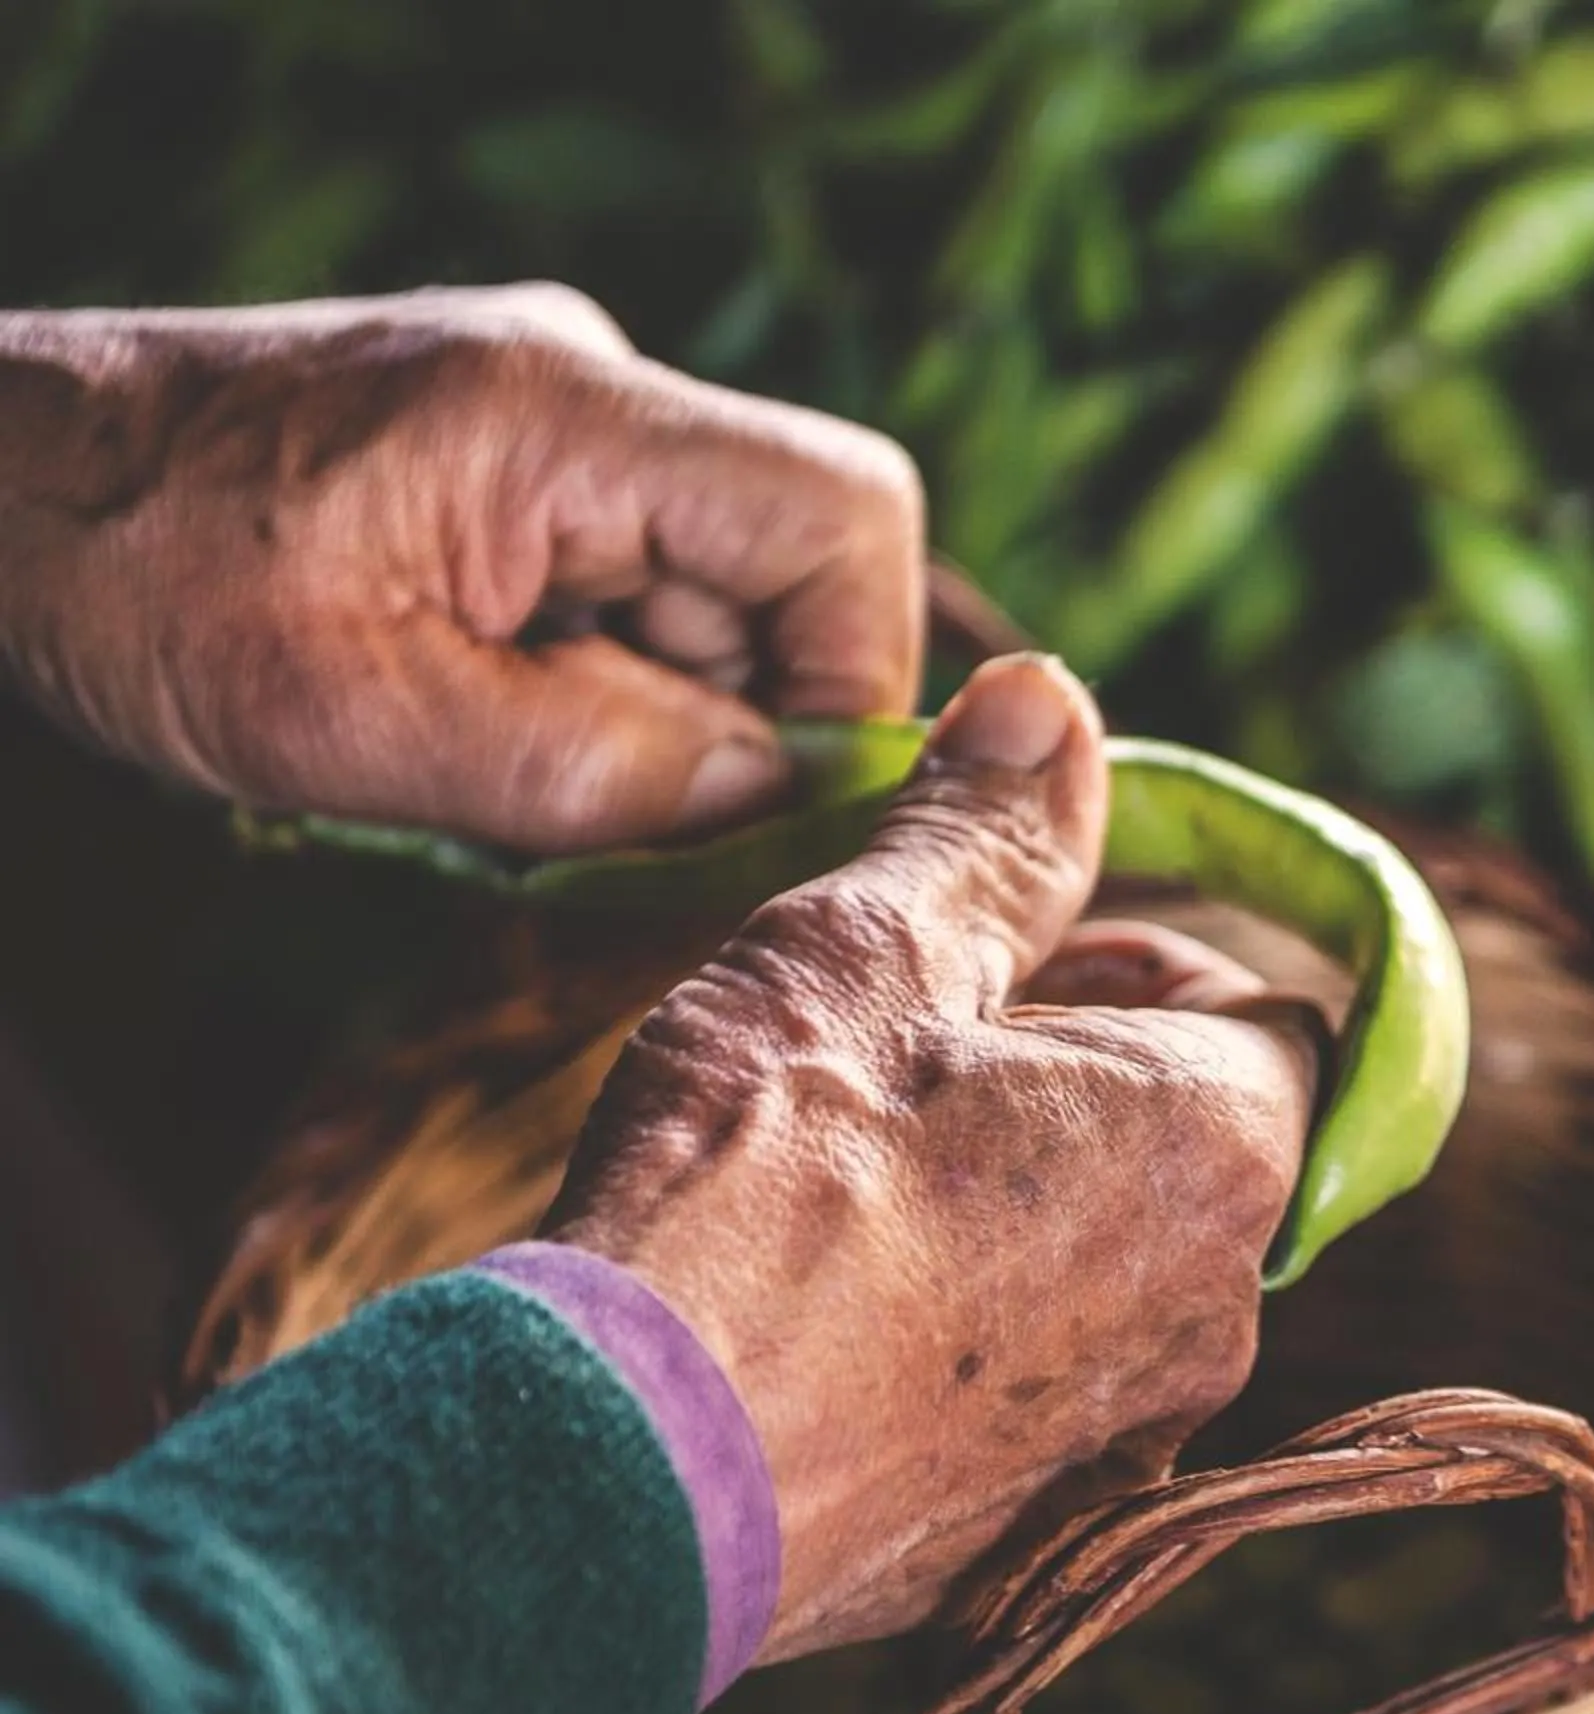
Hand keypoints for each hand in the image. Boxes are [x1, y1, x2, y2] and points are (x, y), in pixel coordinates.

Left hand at [0, 283, 923, 853]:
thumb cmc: (124, 574)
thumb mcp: (348, 720)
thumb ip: (587, 771)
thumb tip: (769, 801)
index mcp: (564, 413)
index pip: (840, 517)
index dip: (853, 675)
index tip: (772, 805)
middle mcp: (586, 392)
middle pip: (784, 575)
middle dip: (726, 724)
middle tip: (597, 825)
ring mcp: (550, 427)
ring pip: (706, 606)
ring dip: (644, 722)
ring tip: (495, 779)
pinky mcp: (508, 473)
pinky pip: (623, 600)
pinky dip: (585, 695)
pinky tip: (476, 732)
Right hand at [542, 653, 1319, 1660]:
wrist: (618, 1466)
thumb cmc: (756, 1177)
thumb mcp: (873, 949)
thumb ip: (990, 833)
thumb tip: (1052, 704)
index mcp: (1224, 1148)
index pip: (1261, 1014)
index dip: (1131, 964)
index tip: (996, 962)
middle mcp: (1218, 1318)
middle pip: (1181, 1150)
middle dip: (1063, 1089)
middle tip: (887, 1065)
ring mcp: (1122, 1452)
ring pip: (1097, 1282)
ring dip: (1002, 1218)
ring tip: (828, 1195)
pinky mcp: (1019, 1554)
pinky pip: (1020, 1411)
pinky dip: (948, 1353)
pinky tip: (811, 1326)